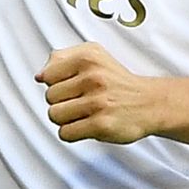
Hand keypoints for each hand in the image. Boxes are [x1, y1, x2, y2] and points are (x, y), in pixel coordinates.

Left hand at [37, 42, 158, 143]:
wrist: (149, 103)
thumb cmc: (117, 80)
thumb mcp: (93, 55)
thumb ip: (62, 58)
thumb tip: (39, 76)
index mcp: (87, 58)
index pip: (48, 76)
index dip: (56, 84)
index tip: (70, 87)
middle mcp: (92, 78)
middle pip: (49, 97)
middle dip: (61, 102)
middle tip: (79, 102)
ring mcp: (97, 102)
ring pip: (55, 115)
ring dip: (65, 119)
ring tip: (81, 114)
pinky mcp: (101, 125)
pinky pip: (66, 133)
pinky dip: (71, 133)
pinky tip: (85, 125)